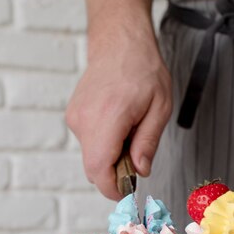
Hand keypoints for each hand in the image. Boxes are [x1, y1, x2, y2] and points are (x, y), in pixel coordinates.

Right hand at [66, 19, 171, 199]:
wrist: (119, 41)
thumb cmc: (143, 69)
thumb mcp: (160, 107)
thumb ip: (148, 142)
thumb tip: (139, 172)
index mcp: (108, 117)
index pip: (99, 170)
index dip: (113, 189)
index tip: (129, 191)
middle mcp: (85, 120)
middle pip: (94, 168)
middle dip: (116, 172)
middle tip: (138, 154)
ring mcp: (75, 118)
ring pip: (92, 157)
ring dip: (111, 156)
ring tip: (130, 130)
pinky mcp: (73, 116)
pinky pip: (89, 143)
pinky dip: (104, 143)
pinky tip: (118, 123)